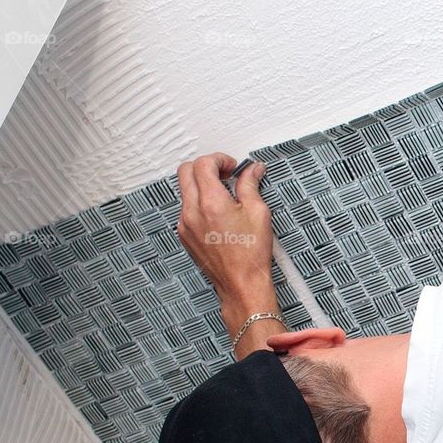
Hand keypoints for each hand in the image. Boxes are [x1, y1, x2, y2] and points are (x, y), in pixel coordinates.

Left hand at [176, 153, 274, 306]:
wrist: (241, 284)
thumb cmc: (251, 253)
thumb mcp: (258, 212)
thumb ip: (250, 184)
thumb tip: (252, 169)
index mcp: (211, 202)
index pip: (203, 164)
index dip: (219, 159)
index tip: (232, 167)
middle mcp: (192, 212)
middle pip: (185, 171)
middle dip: (205, 166)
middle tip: (224, 174)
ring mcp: (185, 225)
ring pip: (184, 189)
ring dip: (201, 184)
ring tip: (224, 194)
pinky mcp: (184, 235)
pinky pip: (185, 208)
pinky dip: (198, 201)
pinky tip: (217, 211)